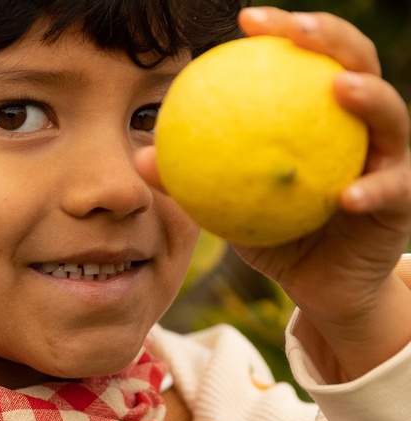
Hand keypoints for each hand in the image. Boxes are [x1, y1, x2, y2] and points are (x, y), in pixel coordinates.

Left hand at [138, 8, 410, 380]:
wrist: (321, 287)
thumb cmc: (277, 239)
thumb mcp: (229, 209)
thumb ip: (195, 181)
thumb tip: (141, 158)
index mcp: (320, 118)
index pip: (306, 60)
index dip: (283, 30)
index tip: (247, 20)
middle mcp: (361, 127)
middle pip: (356, 64)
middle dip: (330, 37)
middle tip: (296, 31)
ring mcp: (388, 157)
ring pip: (389, 115)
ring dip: (368, 96)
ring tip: (340, 88)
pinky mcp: (401, 200)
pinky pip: (389, 189)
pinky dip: (371, 190)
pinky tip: (347, 194)